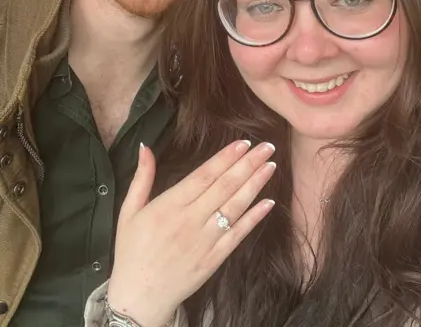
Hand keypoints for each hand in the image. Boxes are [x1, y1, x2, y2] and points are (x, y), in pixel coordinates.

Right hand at [108, 140, 275, 326]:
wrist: (138, 298)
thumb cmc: (132, 251)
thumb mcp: (129, 211)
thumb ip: (142, 178)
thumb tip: (146, 147)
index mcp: (169, 206)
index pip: (204, 175)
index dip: (225, 158)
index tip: (243, 143)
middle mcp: (190, 221)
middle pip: (224, 187)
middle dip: (248, 164)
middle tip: (267, 147)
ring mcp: (205, 241)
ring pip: (235, 207)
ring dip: (255, 185)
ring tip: (271, 166)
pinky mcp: (214, 259)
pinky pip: (238, 235)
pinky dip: (254, 218)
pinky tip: (269, 202)